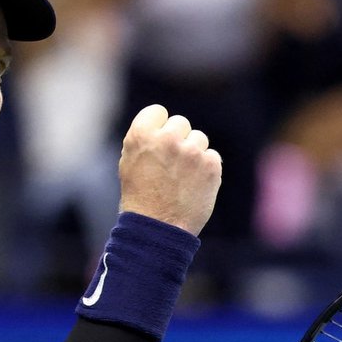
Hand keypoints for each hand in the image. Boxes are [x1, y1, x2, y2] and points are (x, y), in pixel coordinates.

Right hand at [117, 104, 221, 234]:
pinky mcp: (211, 165)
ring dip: (193, 154)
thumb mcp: (129, 163)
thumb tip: (163, 126)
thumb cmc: (139, 198)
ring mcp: (191, 151)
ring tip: (181, 178)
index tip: (158, 143)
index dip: (158, 127)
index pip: (158, 111)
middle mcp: (167, 139)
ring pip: (198, 139)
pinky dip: (205, 170)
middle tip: (170, 165)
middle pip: (180, 123)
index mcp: (142, 135)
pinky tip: (193, 185)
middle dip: (178, 140)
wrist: (158, 229)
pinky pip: (212, 157)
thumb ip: (146, 140)